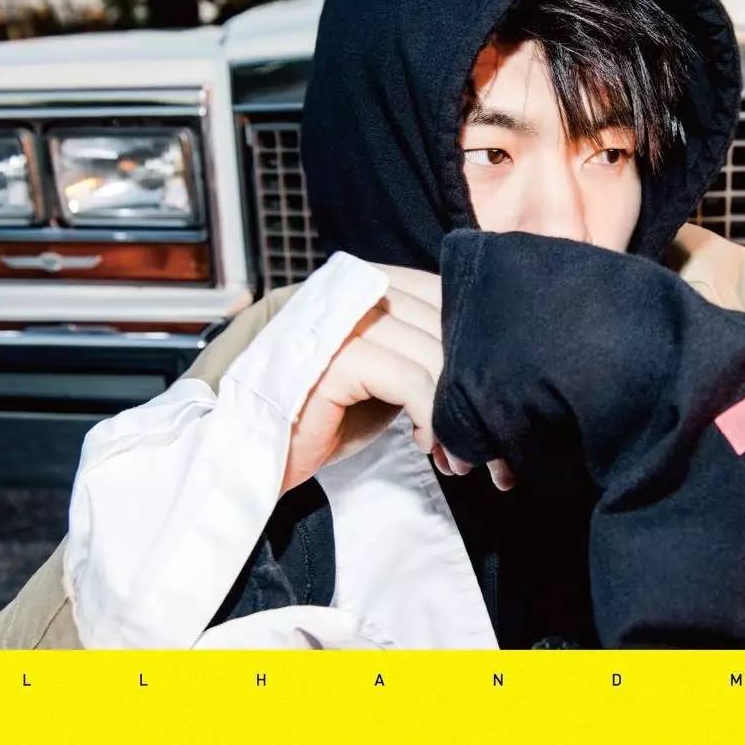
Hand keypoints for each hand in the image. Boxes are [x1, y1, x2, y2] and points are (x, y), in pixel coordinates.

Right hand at [281, 263, 514, 493]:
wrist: (252, 460)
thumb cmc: (317, 422)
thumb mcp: (379, 378)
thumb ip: (416, 352)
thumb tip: (482, 365)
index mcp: (360, 284)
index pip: (441, 293)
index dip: (473, 343)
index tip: (491, 400)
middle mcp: (348, 290)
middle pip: (443, 321)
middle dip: (474, 385)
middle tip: (489, 443)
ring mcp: (336, 320)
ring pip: (432, 351)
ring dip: (457, 411)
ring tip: (459, 454)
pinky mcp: (330, 357)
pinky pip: (408, 379)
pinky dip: (430, 416)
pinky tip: (426, 444)